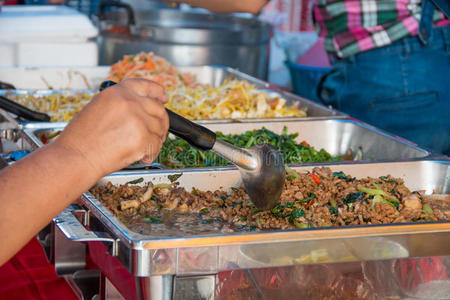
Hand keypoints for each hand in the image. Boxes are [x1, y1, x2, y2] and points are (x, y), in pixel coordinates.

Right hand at [54, 79, 168, 176]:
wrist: (76, 157)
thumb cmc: (81, 138)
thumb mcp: (98, 107)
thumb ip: (121, 103)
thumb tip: (140, 106)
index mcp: (118, 92)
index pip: (146, 86)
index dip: (158, 92)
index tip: (163, 97)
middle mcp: (130, 102)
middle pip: (158, 109)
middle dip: (160, 122)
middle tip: (157, 132)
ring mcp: (138, 119)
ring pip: (159, 128)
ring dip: (155, 139)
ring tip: (142, 147)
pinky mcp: (143, 138)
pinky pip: (157, 144)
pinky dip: (152, 152)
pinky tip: (142, 155)